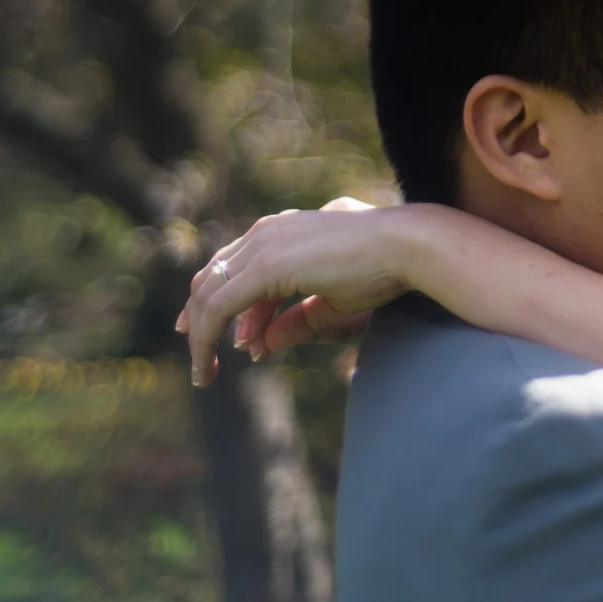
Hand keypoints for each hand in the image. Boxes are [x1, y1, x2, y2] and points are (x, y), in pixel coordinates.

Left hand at [178, 197, 422, 386]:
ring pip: (210, 294)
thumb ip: (296, 321)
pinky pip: (220, 307)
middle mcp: (267, 231)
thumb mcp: (331, 301)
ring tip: (204, 372)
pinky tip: (211, 363)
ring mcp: (263, 244)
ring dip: (202, 336)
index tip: (207, 330)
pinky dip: (208, 337)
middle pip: (213, 276)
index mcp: (284, 229)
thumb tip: (260, 347)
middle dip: (197, 317)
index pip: (233, 263)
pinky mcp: (266, 266)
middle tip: (195, 353)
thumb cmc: (383, 267)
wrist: (407, 245)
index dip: (215, 297)